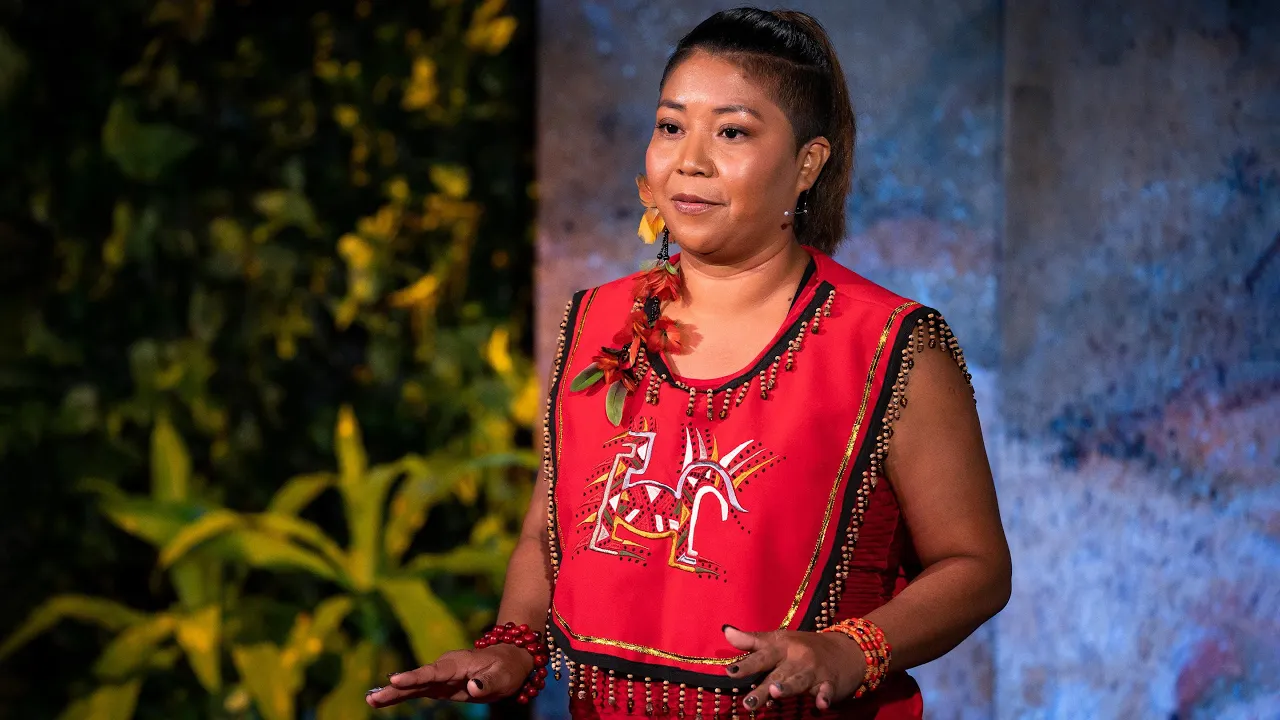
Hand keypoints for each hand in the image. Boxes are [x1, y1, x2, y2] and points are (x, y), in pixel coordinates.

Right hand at [365, 644, 532, 707]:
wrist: (507, 662)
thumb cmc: (506, 669)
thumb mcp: (503, 677)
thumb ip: (488, 682)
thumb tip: (471, 688)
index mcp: (458, 663)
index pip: (434, 671)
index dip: (415, 676)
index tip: (395, 679)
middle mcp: (444, 667)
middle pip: (417, 679)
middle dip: (396, 688)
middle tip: (373, 696)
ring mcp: (439, 676)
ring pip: (412, 685)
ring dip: (392, 693)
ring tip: (371, 699)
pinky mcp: (437, 684)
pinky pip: (416, 690)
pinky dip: (400, 695)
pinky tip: (382, 700)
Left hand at [722, 625, 867, 710]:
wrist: (845, 648)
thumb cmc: (804, 646)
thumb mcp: (779, 640)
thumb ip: (752, 640)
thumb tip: (726, 632)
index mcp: (782, 647)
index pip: (761, 656)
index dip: (746, 664)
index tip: (730, 672)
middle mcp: (797, 657)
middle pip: (778, 673)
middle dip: (764, 687)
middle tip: (749, 701)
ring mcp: (814, 670)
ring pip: (800, 680)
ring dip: (789, 686)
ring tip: (776, 692)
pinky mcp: (830, 683)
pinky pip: (827, 691)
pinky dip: (824, 697)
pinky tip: (820, 705)